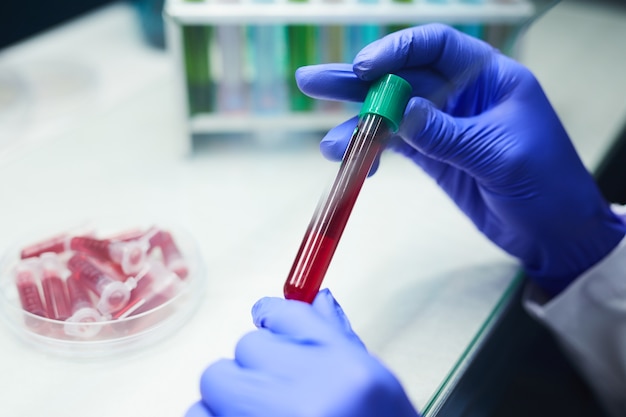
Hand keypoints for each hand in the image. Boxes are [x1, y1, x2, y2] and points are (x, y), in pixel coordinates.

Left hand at [185, 289, 418, 416]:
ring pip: (216, 380)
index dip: (274, 316)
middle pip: (249, 346)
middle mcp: (305, 397)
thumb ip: (341, 342)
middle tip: (278, 394)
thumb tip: (317, 299)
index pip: (290, 314)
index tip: (267, 321)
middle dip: (259, 366)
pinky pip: (197, 416)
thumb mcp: (374, 392)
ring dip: (231, 397)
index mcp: (348, 374)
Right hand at [295, 24, 625, 294]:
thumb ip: (445, 133)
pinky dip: (373, 153)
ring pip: (392, 115)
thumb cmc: (546, 186)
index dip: (395, 51)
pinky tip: (357, 165)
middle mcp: (462, 95)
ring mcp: (444, 127)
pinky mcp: (435, 157)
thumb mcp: (497, 155)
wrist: (555, 234)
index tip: (361, 68)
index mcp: (490, 78)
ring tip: (330, 147)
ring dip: (358, 128)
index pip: (436, 47)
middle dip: (356, 82)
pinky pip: (396, 146)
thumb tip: (398, 111)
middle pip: (401, 78)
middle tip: (310, 81)